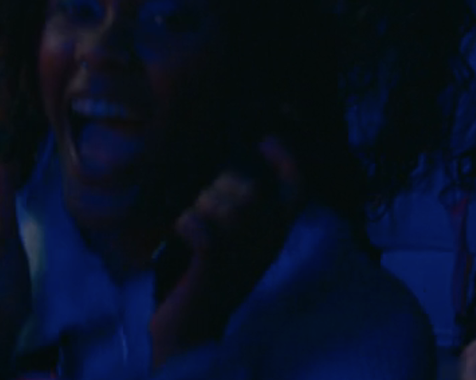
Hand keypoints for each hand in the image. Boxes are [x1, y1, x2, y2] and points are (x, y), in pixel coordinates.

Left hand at [148, 139, 304, 368]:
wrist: (189, 334)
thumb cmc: (203, 276)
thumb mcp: (230, 238)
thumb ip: (235, 205)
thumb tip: (226, 163)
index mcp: (274, 234)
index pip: (297, 189)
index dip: (286, 159)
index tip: (266, 141)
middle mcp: (266, 244)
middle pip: (251, 190)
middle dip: (221, 186)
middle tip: (202, 205)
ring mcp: (242, 256)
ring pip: (227, 205)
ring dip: (201, 205)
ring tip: (190, 222)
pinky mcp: (213, 267)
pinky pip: (201, 226)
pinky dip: (185, 223)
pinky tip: (178, 232)